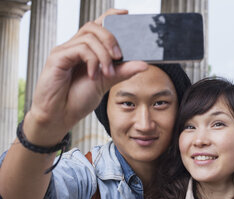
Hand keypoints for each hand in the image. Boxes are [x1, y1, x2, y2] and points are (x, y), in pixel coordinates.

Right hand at [25, 9, 147, 144]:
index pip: (98, 25)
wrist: (61, 116)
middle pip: (94, 26)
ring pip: (89, 37)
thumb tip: (144, 64)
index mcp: (86, 50)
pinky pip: (80, 48)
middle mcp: (75, 47)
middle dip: (111, 38)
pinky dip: (92, 61)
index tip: (126, 15)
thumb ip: (123, 71)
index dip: (111, 16)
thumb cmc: (78, 99)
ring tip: (107, 73)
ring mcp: (65, 51)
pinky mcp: (57, 57)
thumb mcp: (106, 82)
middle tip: (119, 56)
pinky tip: (94, 75)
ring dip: (104, 55)